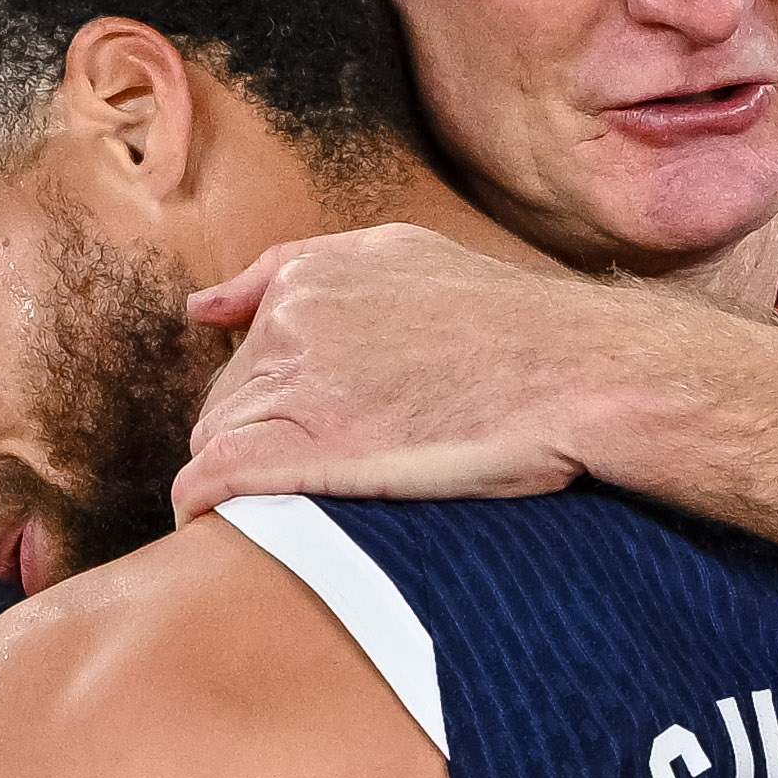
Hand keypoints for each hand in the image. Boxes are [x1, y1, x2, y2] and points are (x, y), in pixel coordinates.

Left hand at [176, 227, 663, 519]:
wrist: (574, 371)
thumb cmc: (508, 323)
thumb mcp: (401, 255)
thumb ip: (299, 267)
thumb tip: (203, 306)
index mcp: (310, 280)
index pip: (245, 354)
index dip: (272, 401)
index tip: (310, 432)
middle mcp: (292, 325)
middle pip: (227, 400)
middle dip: (255, 437)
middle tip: (319, 474)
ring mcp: (299, 387)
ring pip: (218, 439)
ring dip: (239, 475)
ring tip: (295, 502)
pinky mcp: (311, 450)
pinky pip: (217, 476)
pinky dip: (203, 502)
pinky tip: (211, 522)